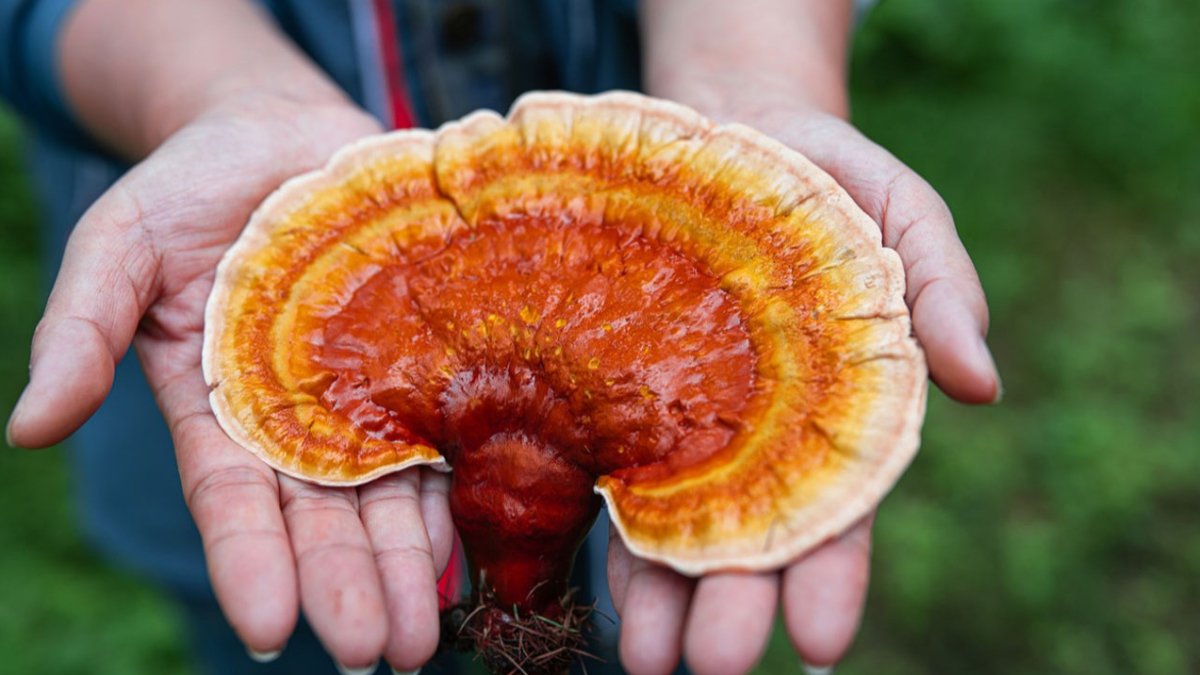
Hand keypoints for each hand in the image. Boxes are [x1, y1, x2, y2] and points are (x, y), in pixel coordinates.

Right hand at [5, 95, 451, 671]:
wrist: (288, 132)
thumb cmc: (194, 185)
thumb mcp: (121, 244)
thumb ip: (83, 331)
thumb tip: (26, 428)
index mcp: (219, 407)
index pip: (234, 500)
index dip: (251, 563)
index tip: (271, 629)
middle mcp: (296, 419)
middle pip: (323, 516)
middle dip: (346, 586)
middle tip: (372, 654)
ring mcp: (367, 396)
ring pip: (389, 496)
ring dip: (406, 569)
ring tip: (423, 637)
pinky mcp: (424, 364)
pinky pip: (445, 437)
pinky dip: (456, 497)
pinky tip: (472, 552)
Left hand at [606, 106, 1000, 674]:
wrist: (727, 131)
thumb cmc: (829, 180)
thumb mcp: (905, 214)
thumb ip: (944, 291)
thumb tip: (985, 386)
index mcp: (836, 412)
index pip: (839, 511)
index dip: (833, 575)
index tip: (821, 638)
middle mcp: (757, 437)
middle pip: (748, 537)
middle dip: (733, 607)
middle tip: (711, 666)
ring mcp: (683, 422)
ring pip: (672, 525)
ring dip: (660, 597)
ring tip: (646, 659)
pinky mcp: (618, 393)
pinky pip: (606, 468)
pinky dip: (602, 530)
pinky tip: (596, 587)